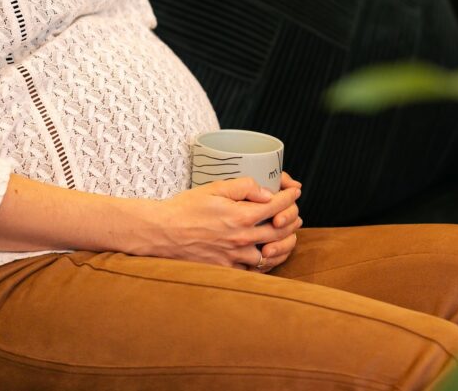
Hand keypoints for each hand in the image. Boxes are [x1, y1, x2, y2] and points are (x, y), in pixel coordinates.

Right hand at [127, 177, 301, 269]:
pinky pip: (254, 270)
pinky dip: (266, 263)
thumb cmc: (185, 208)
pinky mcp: (226, 269)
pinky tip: (267, 256)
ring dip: (284, 244)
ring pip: (271, 254)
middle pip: (280, 231)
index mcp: (241, 216)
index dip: (290, 197)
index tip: (294, 192)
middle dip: (292, 220)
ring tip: (288, 237)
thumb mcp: (214, 188)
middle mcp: (242, 239)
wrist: (161, 233)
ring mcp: (235, 257)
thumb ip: (244, 187)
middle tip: (296, 215)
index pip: (277, 206)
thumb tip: (268, 193)